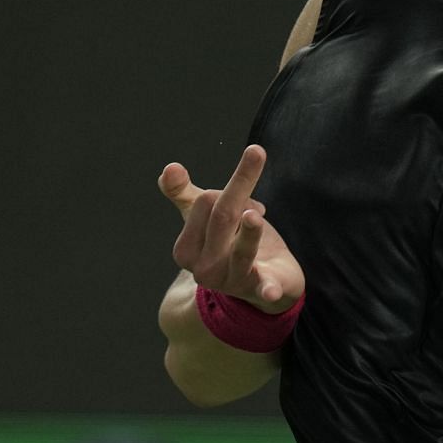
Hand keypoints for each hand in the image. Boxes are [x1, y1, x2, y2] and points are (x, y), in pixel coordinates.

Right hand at [159, 144, 303, 310]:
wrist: (258, 282)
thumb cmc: (230, 243)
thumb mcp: (207, 219)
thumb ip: (185, 195)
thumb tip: (170, 168)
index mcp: (185, 249)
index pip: (204, 203)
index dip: (230, 190)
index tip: (245, 201)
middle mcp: (204, 268)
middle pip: (223, 218)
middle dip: (240, 185)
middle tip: (256, 152)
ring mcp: (231, 281)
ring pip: (242, 250)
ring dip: (250, 232)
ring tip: (254, 216)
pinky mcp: (260, 290)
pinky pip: (263, 288)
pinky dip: (267, 289)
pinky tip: (271, 290)